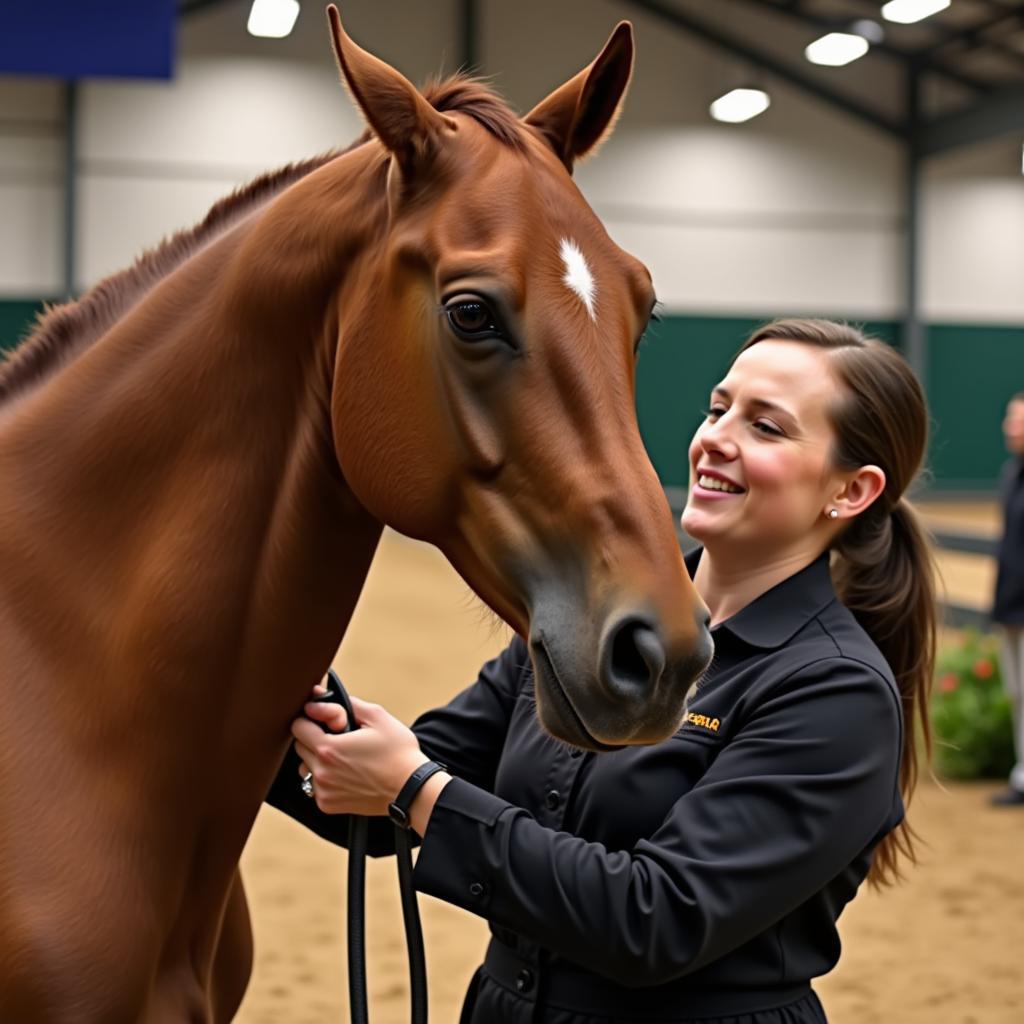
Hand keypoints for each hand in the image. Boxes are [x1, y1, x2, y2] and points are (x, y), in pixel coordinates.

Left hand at [291, 693, 429, 815]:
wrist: (411, 789)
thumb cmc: (398, 752)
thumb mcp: (377, 717)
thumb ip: (344, 704)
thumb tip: (317, 696)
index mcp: (328, 748)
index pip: (298, 727)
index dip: (312, 719)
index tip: (327, 721)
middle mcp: (321, 772)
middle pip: (299, 746)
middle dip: (315, 738)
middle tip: (340, 738)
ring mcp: (323, 790)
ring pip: (305, 767)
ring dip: (317, 759)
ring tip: (343, 757)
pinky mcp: (328, 804)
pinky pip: (314, 785)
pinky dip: (325, 778)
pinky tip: (347, 773)